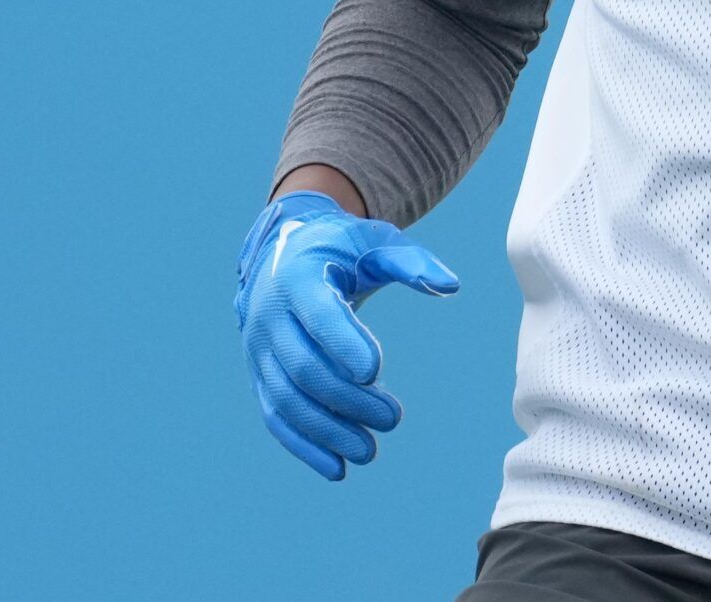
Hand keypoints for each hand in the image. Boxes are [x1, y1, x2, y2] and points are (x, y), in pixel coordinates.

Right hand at [234, 191, 458, 479]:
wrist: (283, 254)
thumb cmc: (341, 248)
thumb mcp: (376, 243)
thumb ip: (411, 262)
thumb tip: (451, 285)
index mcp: (297, 277)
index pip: (318, 315)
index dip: (344, 344)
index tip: (377, 372)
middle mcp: (269, 315)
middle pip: (305, 368)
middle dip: (348, 399)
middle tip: (393, 418)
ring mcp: (259, 349)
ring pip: (288, 399)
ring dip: (327, 431)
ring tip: (370, 451)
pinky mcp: (260, 374)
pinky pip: (276, 415)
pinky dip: (304, 445)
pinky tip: (337, 469)